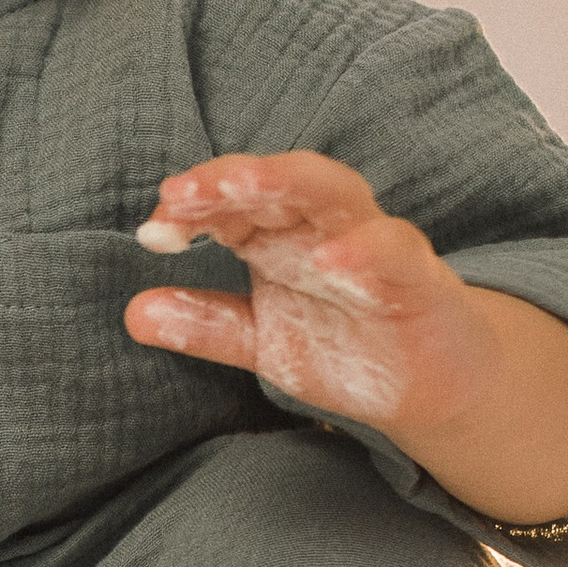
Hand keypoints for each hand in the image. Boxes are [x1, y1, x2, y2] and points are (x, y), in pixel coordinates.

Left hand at [123, 151, 489, 439]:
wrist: (434, 388)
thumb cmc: (349, 347)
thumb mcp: (264, 342)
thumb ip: (205, 325)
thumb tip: (133, 313)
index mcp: (284, 236)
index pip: (234, 203)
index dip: (194, 208)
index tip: (153, 226)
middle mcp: (327, 227)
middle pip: (280, 181)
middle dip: (233, 178)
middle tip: (183, 191)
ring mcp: (377, 246)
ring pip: (337, 194)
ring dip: (290, 184)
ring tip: (242, 188)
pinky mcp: (421, 279)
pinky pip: (395, 253)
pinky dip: (364, 250)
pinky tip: (331, 259)